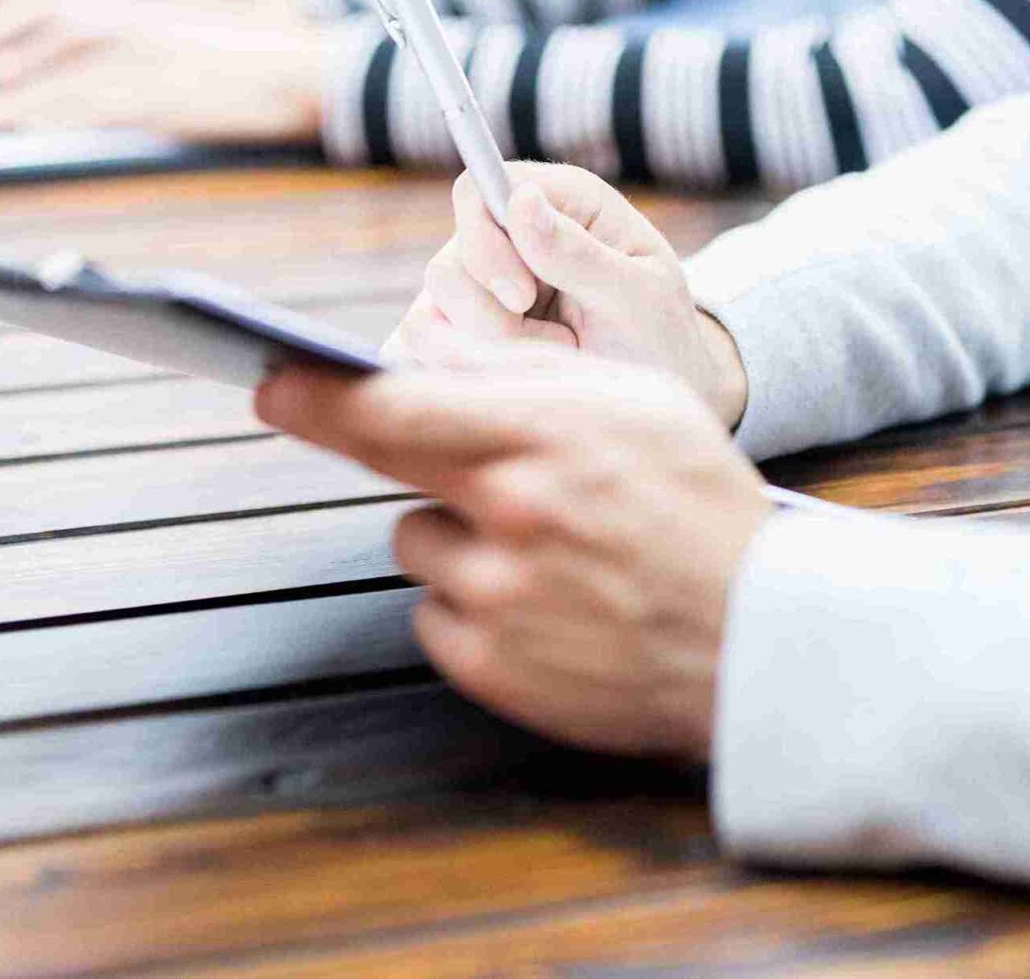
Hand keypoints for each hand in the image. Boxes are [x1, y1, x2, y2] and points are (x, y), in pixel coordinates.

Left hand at [0, 0, 329, 141]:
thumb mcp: (179, 25)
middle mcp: (124, 16)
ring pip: (53, 72)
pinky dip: (43, 113)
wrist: (302, 66)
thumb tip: (83, 52)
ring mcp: (137, 54)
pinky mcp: (153, 93)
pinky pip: (83, 105)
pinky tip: (16, 123)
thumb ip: (127, 32)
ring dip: (8, 95)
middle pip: (35, 30)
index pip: (42, 6)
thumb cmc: (248, 51)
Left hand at [256, 350, 771, 759]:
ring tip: (547, 549)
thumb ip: (526, 378)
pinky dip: (475, 606)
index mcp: (546, 436)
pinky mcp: (492, 668)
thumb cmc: (700, 505)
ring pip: (419, 543)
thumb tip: (428, 360)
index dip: (318, 395)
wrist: (760, 639)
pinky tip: (546, 603)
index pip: (397, 409)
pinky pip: (437, 614)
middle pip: (395, 477)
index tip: (269, 380)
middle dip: (388, 453)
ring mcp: (498, 598)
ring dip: (460, 539)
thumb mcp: (636, 401)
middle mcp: (512, 515)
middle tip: (382, 437)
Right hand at [384, 163, 749, 428]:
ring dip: (494, 352)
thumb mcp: (638, 297)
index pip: (479, 189)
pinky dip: (471, 372)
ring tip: (556, 360)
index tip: (523, 296)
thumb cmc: (660, 339)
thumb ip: (579, 253)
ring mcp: (482, 285)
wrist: (658, 402)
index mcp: (563, 201)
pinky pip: (427, 346)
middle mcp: (511, 235)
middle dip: (494, 319)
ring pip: (433, 313)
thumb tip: (521, 199)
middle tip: (561, 345)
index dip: (485, 240)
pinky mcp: (463, 331)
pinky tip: (523, 376)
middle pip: (449, 262)